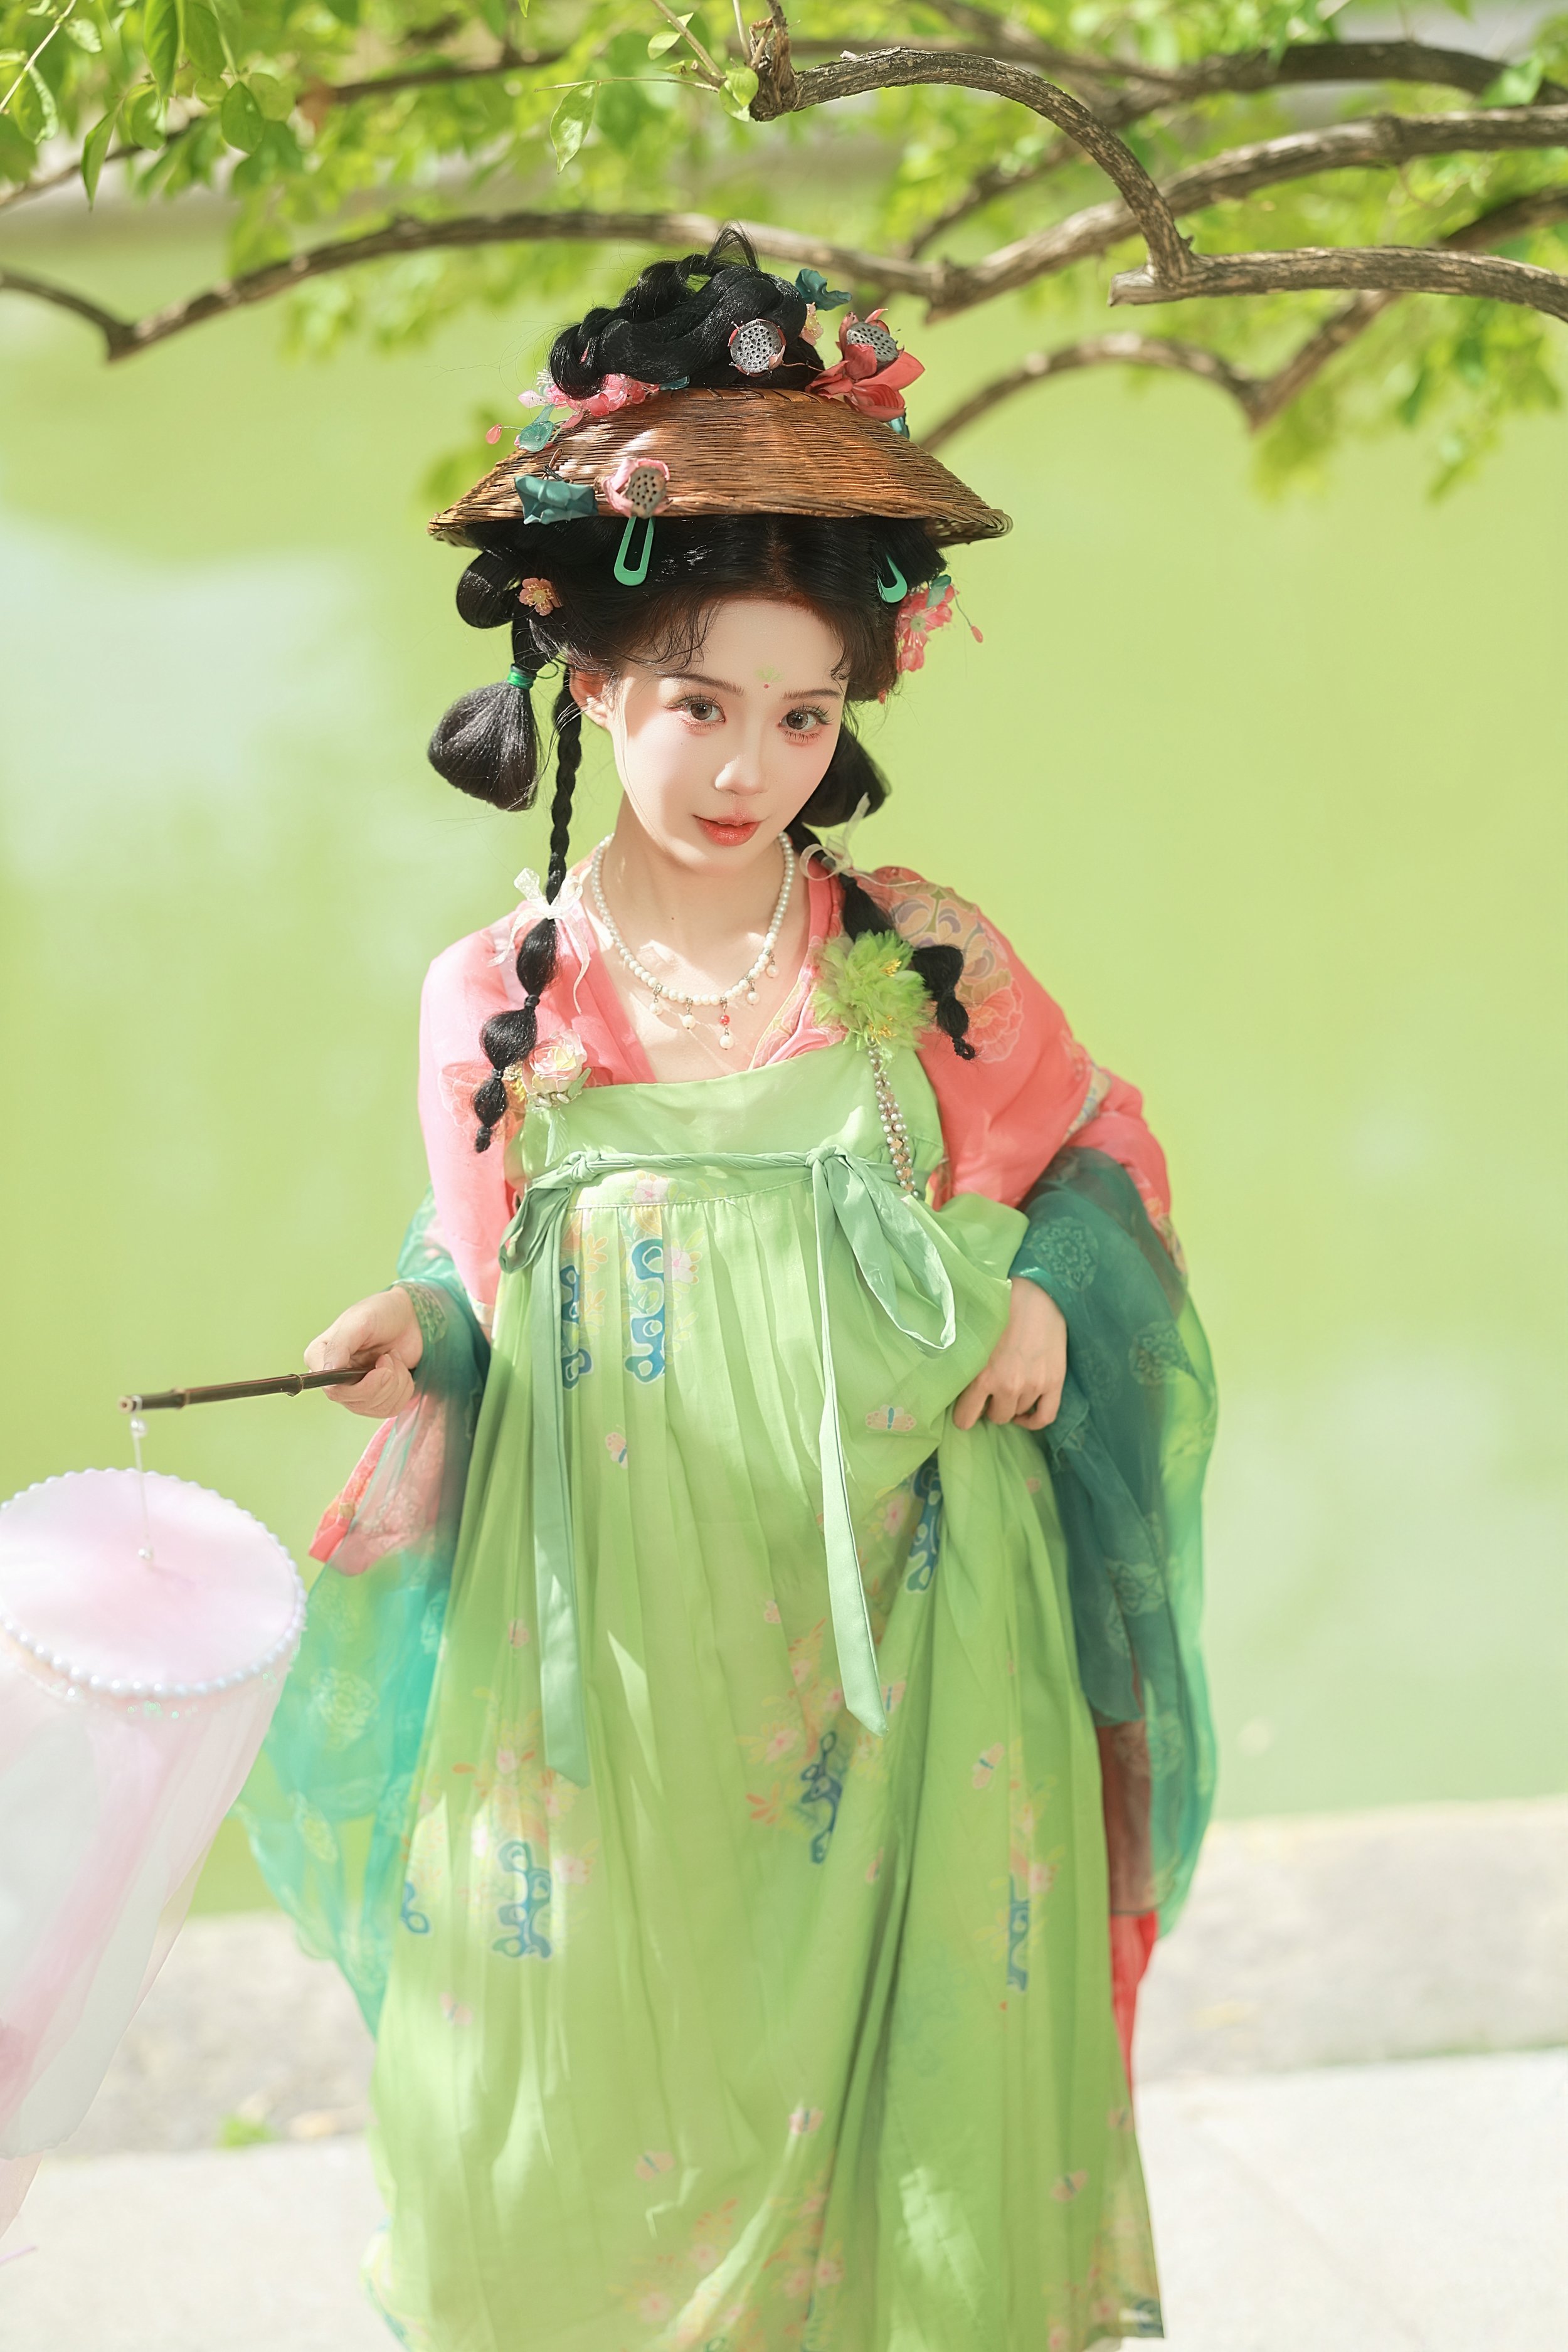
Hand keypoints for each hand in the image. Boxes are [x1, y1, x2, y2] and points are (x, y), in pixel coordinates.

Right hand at [305, 1287, 422, 1418]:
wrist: (409, 1318)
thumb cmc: (381, 1313)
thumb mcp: (360, 1321)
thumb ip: (340, 1345)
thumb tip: (327, 1372)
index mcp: (320, 1357)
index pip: (332, 1388)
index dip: (361, 1385)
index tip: (381, 1365)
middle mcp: (333, 1378)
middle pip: (356, 1402)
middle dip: (384, 1381)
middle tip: (390, 1357)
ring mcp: (354, 1391)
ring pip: (376, 1408)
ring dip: (396, 1383)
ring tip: (394, 1358)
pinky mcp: (375, 1398)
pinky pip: (390, 1410)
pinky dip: (403, 1390)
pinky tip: (400, 1369)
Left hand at [953, 1277, 1066, 1432]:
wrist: (1038, 1293)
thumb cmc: (1000, 1308)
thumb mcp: (973, 1337)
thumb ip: (964, 1363)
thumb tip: (946, 1378)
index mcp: (983, 1376)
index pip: (965, 1419)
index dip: (964, 1415)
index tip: (965, 1408)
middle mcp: (1009, 1386)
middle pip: (996, 1417)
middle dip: (990, 1407)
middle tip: (989, 1392)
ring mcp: (1033, 1386)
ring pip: (1017, 1414)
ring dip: (1011, 1406)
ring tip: (1007, 1390)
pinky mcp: (1054, 1382)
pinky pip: (1045, 1417)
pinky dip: (1033, 1421)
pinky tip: (1024, 1414)